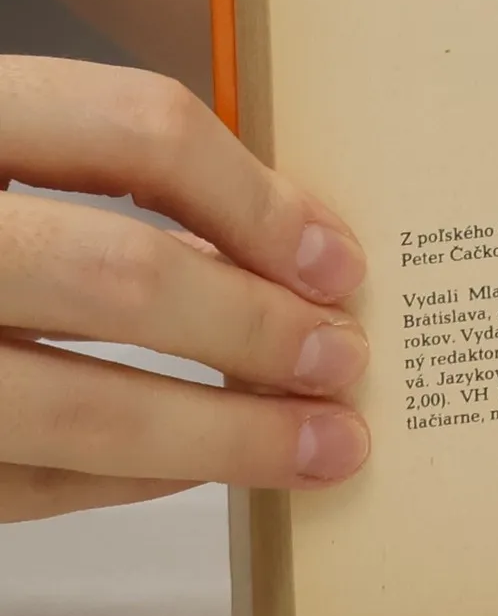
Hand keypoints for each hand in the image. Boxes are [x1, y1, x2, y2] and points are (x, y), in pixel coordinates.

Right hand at [1, 57, 369, 520]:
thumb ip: (91, 169)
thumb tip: (283, 237)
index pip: (136, 128)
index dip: (258, 197)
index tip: (338, 261)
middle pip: (121, 273)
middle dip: (255, 330)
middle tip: (346, 360)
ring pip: (74, 408)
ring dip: (221, 437)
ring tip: (322, 446)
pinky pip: (19, 486)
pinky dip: (125, 483)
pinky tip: (197, 472)